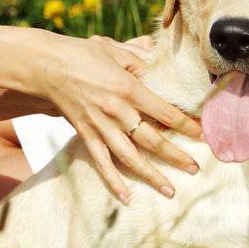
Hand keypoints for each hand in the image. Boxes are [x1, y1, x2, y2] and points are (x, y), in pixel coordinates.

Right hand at [29, 33, 201, 203]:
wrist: (45, 66)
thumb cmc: (82, 54)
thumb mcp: (114, 49)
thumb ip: (139, 57)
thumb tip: (158, 57)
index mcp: (128, 88)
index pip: (164, 112)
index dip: (186, 125)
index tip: (203, 136)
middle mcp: (116, 110)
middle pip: (152, 140)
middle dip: (176, 156)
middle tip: (195, 169)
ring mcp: (100, 125)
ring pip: (130, 157)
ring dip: (151, 175)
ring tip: (170, 190)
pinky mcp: (85, 134)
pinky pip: (101, 162)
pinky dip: (113, 181)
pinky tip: (126, 197)